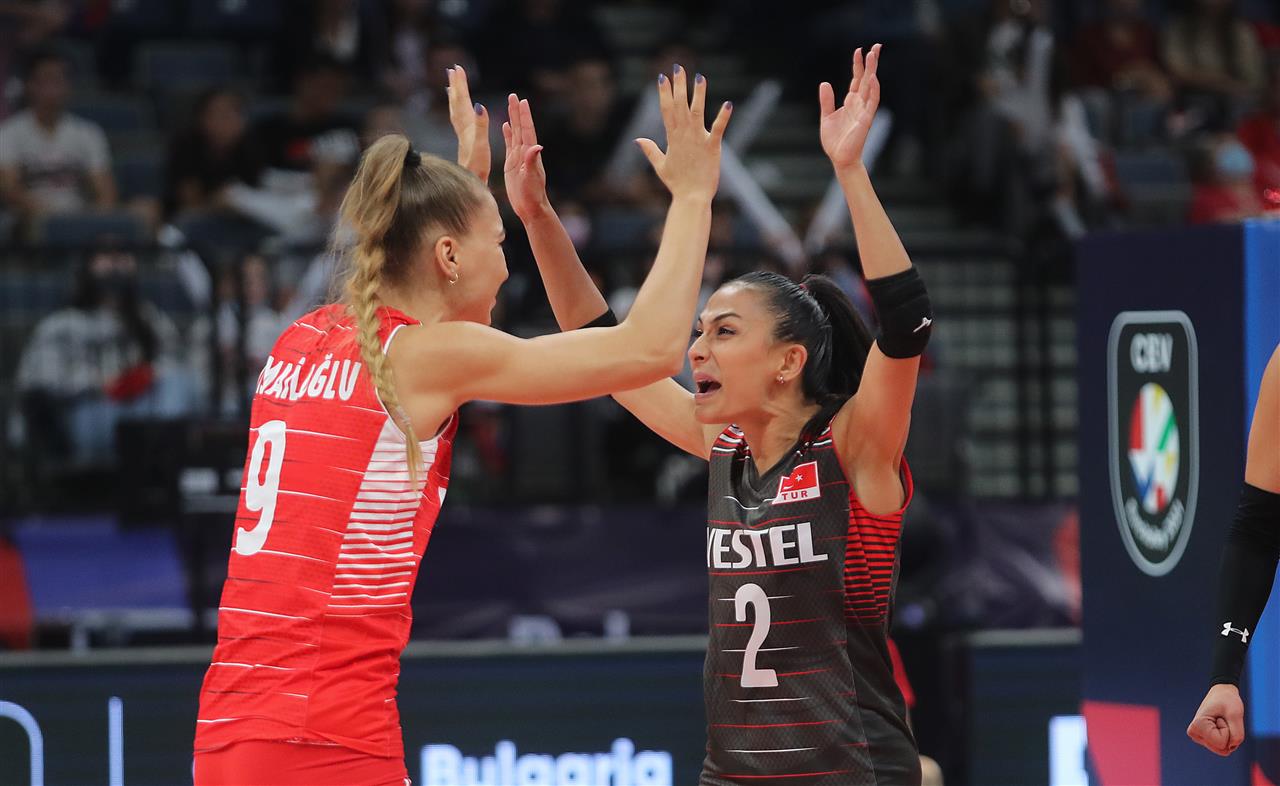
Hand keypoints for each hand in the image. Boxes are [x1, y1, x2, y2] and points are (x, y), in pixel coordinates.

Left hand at [447, 64, 489, 181]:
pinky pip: (460, 121)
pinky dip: (459, 112)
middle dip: (456, 85)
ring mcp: (463, 136)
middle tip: (453, 70)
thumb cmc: (477, 168)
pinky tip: (461, 113)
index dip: (461, 84)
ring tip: (452, 86)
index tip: (458, 68)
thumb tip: (480, 105)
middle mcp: (463, 129)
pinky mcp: (465, 143)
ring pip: (457, 111)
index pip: (463, 101)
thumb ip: (481, 125)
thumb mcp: (481, 145)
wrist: (470, 185)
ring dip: (455, 97)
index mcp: (467, 127)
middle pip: (457, 103)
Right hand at [502, 93, 549, 221]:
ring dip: (512, 119)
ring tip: (510, 105)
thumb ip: (532, 161)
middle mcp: (525, 153)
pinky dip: (507, 134)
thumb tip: (537, 146)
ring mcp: (518, 158)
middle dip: (517, 112)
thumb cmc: (532, 195)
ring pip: (514, 133)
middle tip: (513, 96)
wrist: (531, 208)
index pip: (526, 131)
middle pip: (520, 128)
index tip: (522, 101)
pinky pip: (509, 145)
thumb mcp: (532, 177)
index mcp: (529, 154)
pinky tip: (505, 125)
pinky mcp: (512, 164)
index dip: (524, 116)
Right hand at [636, 65, 731, 200]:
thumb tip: (638, 139)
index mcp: (672, 138)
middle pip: (679, 106)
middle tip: (678, 67)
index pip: (666, 110)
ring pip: (696, 112)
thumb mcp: (661, 166)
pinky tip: (728, 103)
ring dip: (698, 94)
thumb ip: (650, 150)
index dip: (664, 93)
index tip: (662, 77)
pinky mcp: (712, 148)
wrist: (692, 198)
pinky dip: (723, 117)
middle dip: (678, 86)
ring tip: (699, 77)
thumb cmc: (678, 184)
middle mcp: (684, 135)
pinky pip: (718, 129)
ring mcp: (698, 140)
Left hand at [820, 45, 882, 172]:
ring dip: (873, 71)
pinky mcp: (865, 119)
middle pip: (867, 78)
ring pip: (871, 86)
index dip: (857, 65)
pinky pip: (872, 102)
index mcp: (850, 102)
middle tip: (876, 46)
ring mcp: (864, 110)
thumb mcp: (827, 117)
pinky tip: (873, 78)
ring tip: (874, 55)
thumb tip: (824, 83)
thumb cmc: (835, 141)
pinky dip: (873, 90)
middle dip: (871, 62)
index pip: (856, 79)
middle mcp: (859, 103)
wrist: (839, 158)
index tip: (858, 50)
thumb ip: (826, 101)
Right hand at [1187, 683, 1245, 755]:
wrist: (1222, 693)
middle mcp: (1194, 733)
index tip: (1222, 717)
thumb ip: (1237, 734)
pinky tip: (1221, 726)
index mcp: (1197, 726)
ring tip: (1222, 722)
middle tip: (1223, 720)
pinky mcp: (1204, 739)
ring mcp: (1198, 737)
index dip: (1228, 730)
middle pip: (1221, 749)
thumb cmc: (1227, 701)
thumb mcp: (1236, 714)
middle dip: (1229, 736)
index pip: (1221, 743)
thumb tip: (1231, 747)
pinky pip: (1222, 748)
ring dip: (1229, 737)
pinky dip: (1227, 738)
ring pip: (1222, 750)